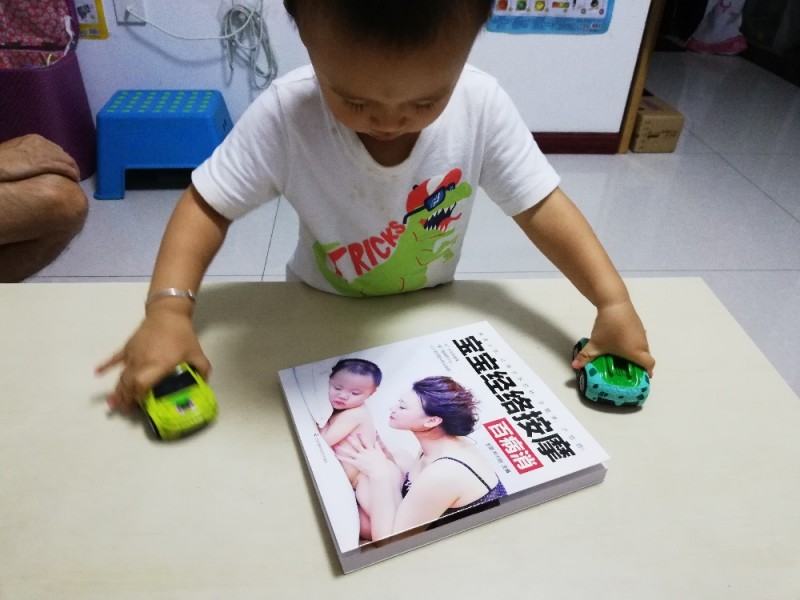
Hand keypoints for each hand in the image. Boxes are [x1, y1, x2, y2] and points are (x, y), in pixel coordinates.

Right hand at [0, 134, 79, 181]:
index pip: (55, 149)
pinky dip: (72, 174)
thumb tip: (32, 164)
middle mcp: (42, 143)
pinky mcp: (45, 163)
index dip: (61, 159)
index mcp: (34, 139)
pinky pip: (66, 168)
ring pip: (68, 161)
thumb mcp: (15, 154)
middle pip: (63, 154)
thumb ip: (27, 155)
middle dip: (69, 165)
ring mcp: (45, 152)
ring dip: (73, 170)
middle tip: (72, 176)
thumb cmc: (1, 162)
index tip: (64, 168)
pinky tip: (74, 180)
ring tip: (74, 180)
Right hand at [95, 308, 209, 411]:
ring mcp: (133, 354)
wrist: (168, 313)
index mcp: (158, 365)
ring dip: (117, 389)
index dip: (138, 397)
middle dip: (126, 397)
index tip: (138, 407)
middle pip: (129, 383)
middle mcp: (142, 361)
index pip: (142, 384)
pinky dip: (105, 366)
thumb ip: (202, 370)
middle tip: (125, 409)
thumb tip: (203, 384)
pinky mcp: (128, 347)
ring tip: (113, 402)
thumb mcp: (196, 353)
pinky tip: (97, 373)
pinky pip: (115, 358)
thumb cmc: (182, 335)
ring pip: (122, 375)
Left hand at [336, 434, 398, 481]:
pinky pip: (348, 460)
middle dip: (351, 440)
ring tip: (336, 446)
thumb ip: (378, 447)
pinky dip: (341, 458)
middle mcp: (365, 453)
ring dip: (342, 449)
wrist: (380, 471)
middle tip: (346, 436)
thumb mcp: (382, 455)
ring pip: (350, 452)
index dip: (362, 437)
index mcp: (371, 450)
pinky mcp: (357, 463)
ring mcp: (360, 458)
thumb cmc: (382, 465)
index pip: (366, 442)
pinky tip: (336, 456)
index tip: (358, 433)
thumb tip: (377, 442)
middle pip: (357, 445)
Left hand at [571, 299, 654, 375]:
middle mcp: (642, 343)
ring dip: (637, 352)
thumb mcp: (595, 344)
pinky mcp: (638, 324)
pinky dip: (634, 342)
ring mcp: (641, 332)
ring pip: (643, 347)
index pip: (649, 365)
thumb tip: (575, 366)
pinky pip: (639, 338)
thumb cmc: (608, 327)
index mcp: (636, 351)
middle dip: (639, 363)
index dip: (647, 372)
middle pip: (646, 356)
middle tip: (628, 367)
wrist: (614, 303)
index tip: (640, 376)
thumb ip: (586, 356)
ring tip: (622, 355)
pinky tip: (621, 340)